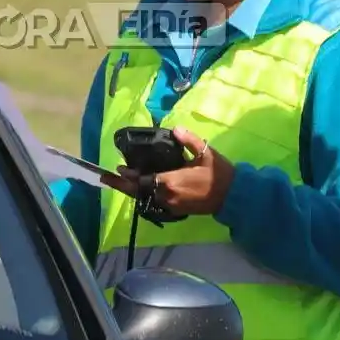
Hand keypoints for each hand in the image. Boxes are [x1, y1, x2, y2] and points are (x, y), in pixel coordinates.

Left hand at [100, 126, 234, 216]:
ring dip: (132, 191)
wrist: (233, 196)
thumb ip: (188, 140)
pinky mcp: (176, 210)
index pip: (143, 179)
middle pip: (139, 192)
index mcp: (171, 181)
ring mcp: (171, 205)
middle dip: (122, 186)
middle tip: (106, 179)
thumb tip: (175, 129)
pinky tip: (139, 189)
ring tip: (120, 182)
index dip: (129, 176)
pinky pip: (154, 203)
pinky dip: (144, 196)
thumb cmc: (219, 173)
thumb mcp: (205, 153)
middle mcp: (167, 195)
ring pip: (145, 199)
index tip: (117, 168)